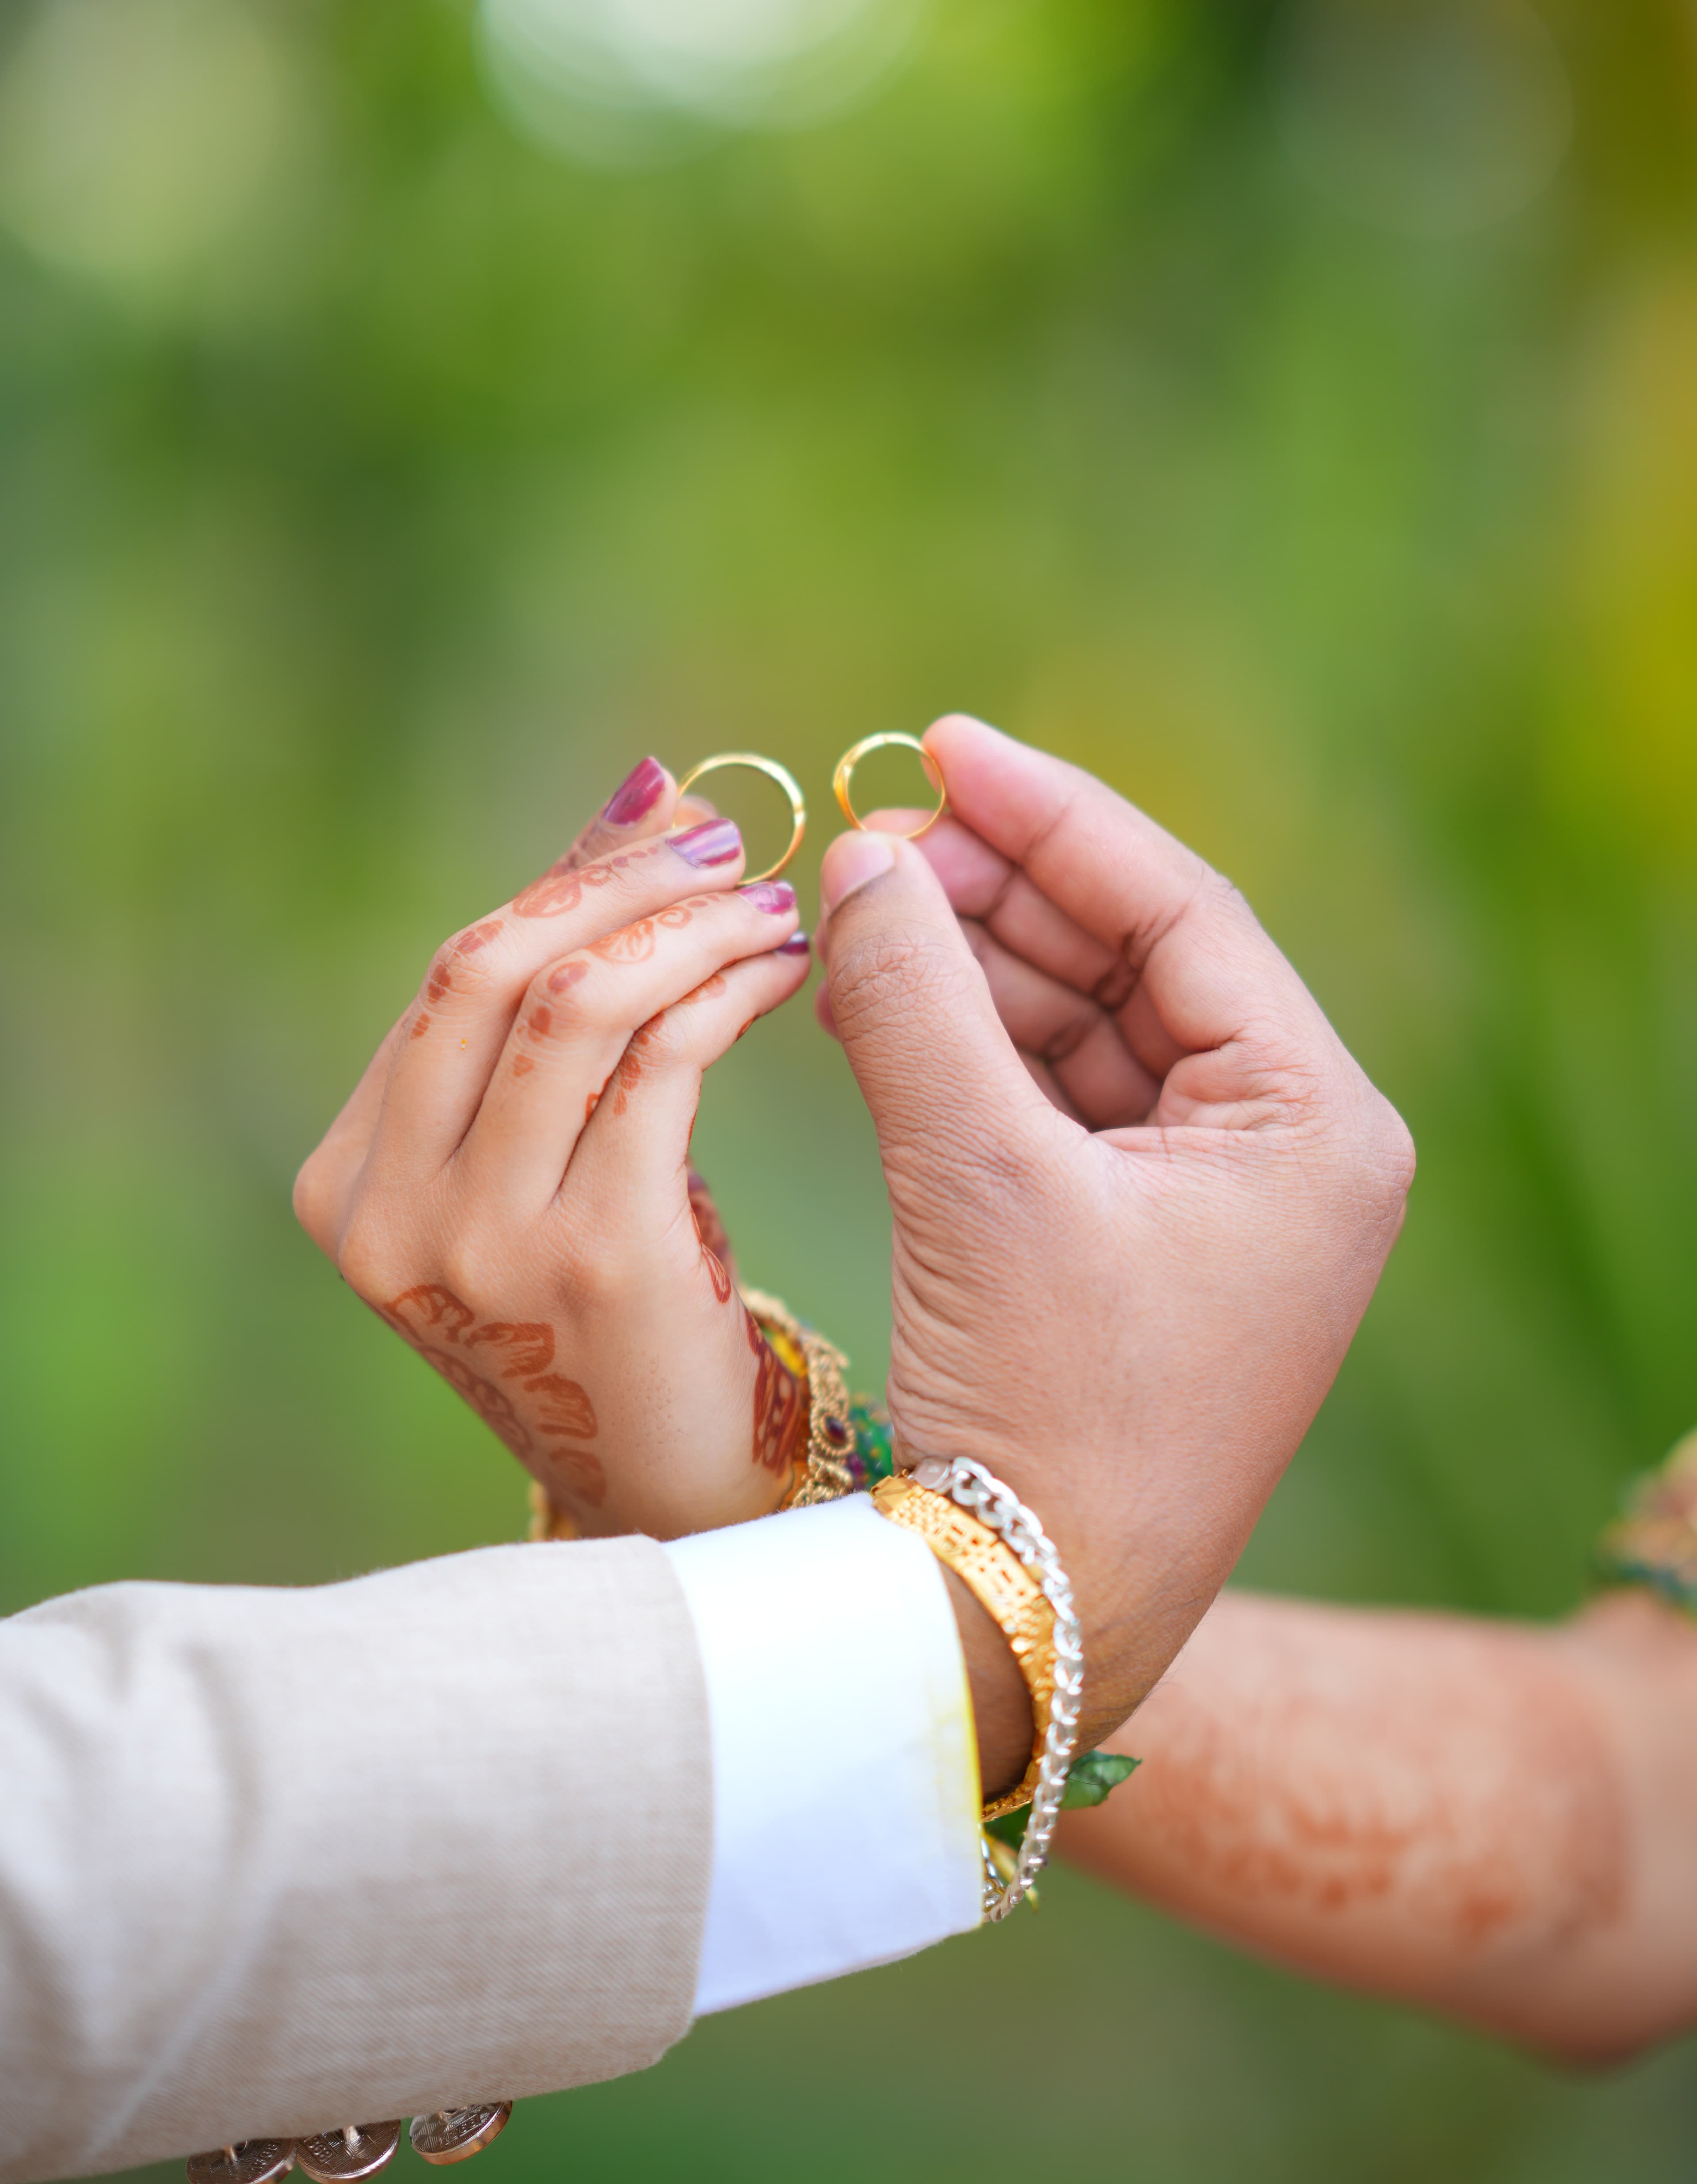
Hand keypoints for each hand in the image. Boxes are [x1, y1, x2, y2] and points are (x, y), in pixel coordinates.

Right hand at [293, 757, 813, 1537]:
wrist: (683, 1501)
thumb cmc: (621, 1310)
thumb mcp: (553, 1155)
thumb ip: (564, 999)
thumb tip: (639, 795)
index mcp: (350, 1185)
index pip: (453, 977)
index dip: (572, 883)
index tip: (673, 820)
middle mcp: (389, 1216)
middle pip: (490, 970)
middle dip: (623, 886)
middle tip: (732, 844)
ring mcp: (482, 1246)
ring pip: (576, 1006)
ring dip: (690, 931)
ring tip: (774, 907)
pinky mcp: (596, 1262)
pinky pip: (660, 1070)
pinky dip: (728, 996)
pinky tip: (789, 977)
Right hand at [814, 714, 1414, 1771]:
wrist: (1036, 1623)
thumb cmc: (1051, 1416)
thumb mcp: (983, 1183)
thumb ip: (918, 1001)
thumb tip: (861, 856)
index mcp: (1316, 1125)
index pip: (1183, 913)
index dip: (1055, 817)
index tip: (941, 743)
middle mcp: (1286, 1150)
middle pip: (1134, 959)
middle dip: (998, 893)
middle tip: (869, 835)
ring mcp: (1211, 1199)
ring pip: (1084, 1026)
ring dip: (969, 968)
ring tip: (852, 912)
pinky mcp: (1136, 1242)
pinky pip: (1053, 1102)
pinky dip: (966, 1051)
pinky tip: (874, 1002)